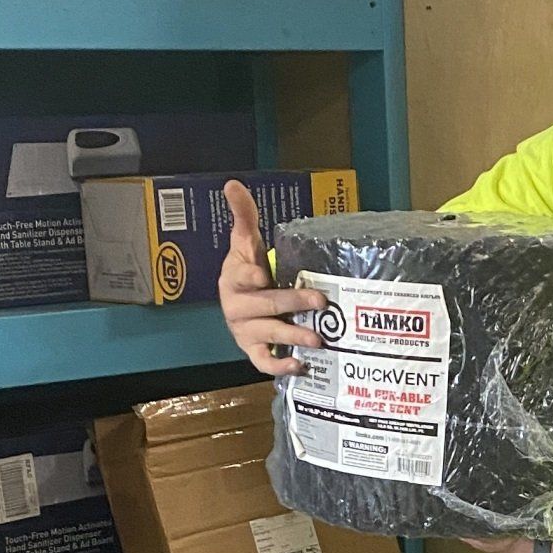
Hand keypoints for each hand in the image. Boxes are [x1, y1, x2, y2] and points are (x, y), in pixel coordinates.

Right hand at [218, 179, 325, 372]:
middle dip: (292, 303)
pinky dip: (280, 368)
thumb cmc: (247, 270)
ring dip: (292, 338)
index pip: (240, 275)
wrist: (240, 301)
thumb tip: (232, 184)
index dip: (250, 275)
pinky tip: (300, 366)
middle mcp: (236, 306)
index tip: (262, 274)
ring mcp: (244, 331)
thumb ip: (244, 215)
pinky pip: (264, 363)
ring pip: (268, 335)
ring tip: (317, 339)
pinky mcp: (253, 351)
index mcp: (233, 277)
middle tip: (320, 302)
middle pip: (264, 305)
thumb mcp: (244, 241)